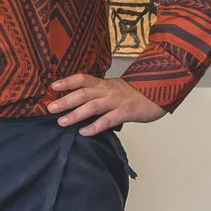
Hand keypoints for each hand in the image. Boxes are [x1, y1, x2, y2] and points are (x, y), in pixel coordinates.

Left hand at [48, 73, 163, 135]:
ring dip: (75, 114)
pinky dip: (95, 127)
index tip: (53, 86)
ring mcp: (116, 101)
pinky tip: (84, 132)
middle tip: (50, 108)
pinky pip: (108, 120)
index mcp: (104, 84)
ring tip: (62, 122)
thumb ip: (99, 94)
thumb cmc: (135, 93)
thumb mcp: (115, 89)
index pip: (82, 79)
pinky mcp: (126, 112)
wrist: (160, 92)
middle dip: (65, 100)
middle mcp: (108, 91)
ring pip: (92, 106)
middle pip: (83, 93)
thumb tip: (79, 103)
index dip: (67, 81)